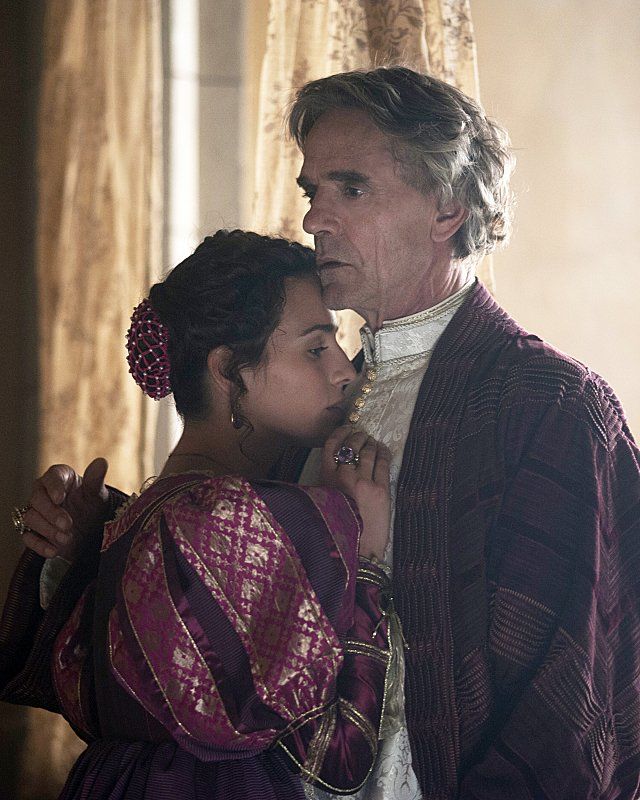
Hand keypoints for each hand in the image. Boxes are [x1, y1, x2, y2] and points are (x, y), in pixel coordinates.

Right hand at [21, 458, 109, 560]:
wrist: (90, 529)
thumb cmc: (90, 504)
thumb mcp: (96, 493)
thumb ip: (96, 479)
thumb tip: (101, 462)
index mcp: (59, 478)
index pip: (51, 477)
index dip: (53, 487)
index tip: (60, 497)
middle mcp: (43, 493)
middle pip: (37, 499)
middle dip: (52, 513)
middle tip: (67, 524)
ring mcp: (36, 513)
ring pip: (31, 518)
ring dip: (48, 530)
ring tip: (67, 538)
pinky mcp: (33, 532)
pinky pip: (28, 538)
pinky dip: (40, 545)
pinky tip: (54, 551)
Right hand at [321, 426, 390, 560]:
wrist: (354, 552)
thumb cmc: (335, 530)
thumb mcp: (320, 503)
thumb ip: (325, 484)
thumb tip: (334, 469)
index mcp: (324, 478)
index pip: (331, 445)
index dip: (340, 433)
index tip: (346, 429)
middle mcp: (343, 476)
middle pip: (352, 445)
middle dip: (358, 436)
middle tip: (362, 435)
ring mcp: (364, 481)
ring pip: (368, 452)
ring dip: (371, 443)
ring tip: (373, 441)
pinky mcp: (381, 490)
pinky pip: (383, 463)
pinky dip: (383, 453)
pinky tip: (383, 450)